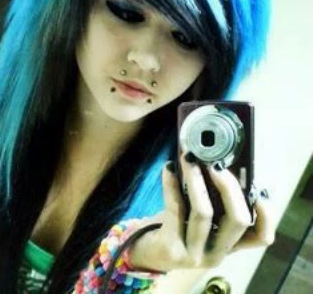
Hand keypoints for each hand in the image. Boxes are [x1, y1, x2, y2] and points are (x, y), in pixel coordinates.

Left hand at [128, 153, 274, 271]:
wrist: (147, 251)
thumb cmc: (177, 227)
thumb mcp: (200, 217)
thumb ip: (213, 200)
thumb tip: (217, 162)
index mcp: (229, 244)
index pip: (260, 236)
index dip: (266, 214)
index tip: (259, 188)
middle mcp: (217, 253)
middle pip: (237, 220)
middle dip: (229, 187)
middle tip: (216, 164)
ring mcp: (194, 254)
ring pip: (204, 212)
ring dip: (197, 179)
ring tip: (189, 159)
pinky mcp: (171, 248)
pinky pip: (175, 209)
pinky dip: (172, 184)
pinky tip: (169, 167)